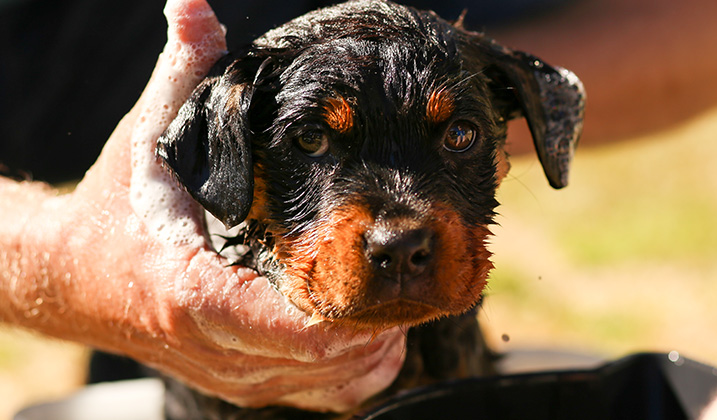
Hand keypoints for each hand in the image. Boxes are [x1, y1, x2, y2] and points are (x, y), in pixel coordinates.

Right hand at [5, 0, 404, 410]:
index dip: (353, 308)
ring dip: (378, 345)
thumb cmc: (115, 210)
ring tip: (404, 299)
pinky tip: (375, 334)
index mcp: (194, 294)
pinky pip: (320, 397)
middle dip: (381, 321)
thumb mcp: (145, 139)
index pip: (293, 327)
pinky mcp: (240, 383)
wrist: (69, 277)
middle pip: (327, 359)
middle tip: (417, 277)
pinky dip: (357, 371)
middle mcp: (216, 347)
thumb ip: (182, 74)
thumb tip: (193, 3)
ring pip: (332, 384)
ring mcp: (230, 374)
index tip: (390, 270)